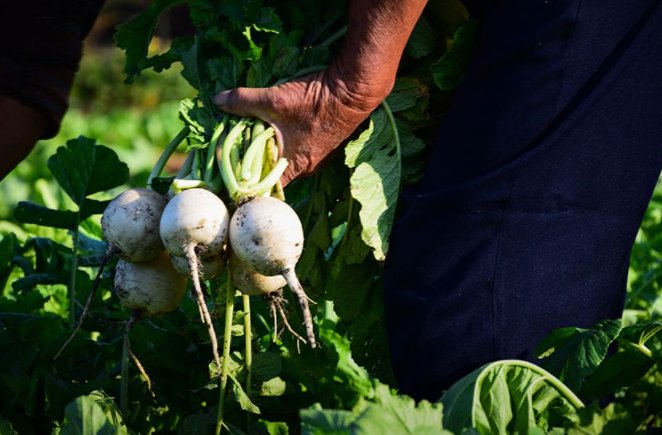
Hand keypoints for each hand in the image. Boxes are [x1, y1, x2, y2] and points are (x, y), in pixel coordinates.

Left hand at [215, 0, 426, 184]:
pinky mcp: (322, 143)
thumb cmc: (316, 102)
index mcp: (295, 166)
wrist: (353, 90)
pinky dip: (283, 141)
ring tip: (250, 137)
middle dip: (254, 163)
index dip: (246, 182)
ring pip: (286, 159)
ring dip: (270, 150)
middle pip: (274, 172)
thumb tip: (217, 100)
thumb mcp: (275, 100)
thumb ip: (243, 101)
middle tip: (233, 151)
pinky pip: (297, 148)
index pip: (265, 187)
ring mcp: (316, 156)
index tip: (229, 174)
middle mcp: (306, 167)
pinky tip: (274, 127)